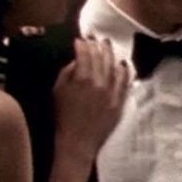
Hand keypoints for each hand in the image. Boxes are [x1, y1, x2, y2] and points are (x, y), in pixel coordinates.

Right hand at [52, 36, 130, 157]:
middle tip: (96, 38)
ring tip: (107, 45)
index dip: (83, 45)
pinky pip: (124, 82)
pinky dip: (124, 71)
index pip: (85, 55)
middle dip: (98, 46)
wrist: (77, 142)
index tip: (81, 40)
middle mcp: (99, 83)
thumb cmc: (62, 117)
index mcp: (82, 78)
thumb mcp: (57, 92)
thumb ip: (67, 73)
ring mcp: (112, 92)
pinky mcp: (119, 102)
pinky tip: (122, 64)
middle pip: (101, 58)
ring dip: (110, 54)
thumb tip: (76, 60)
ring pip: (114, 67)